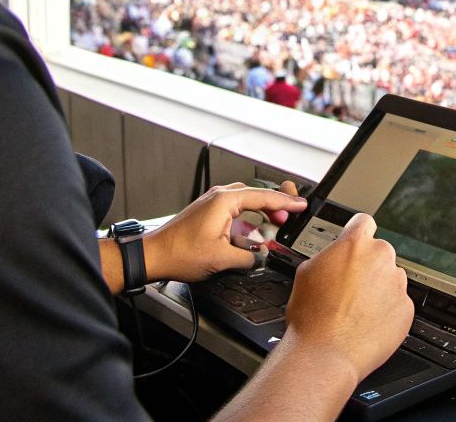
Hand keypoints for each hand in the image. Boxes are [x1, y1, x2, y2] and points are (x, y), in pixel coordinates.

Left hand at [144, 181, 306, 282]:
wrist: (153, 256)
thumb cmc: (179, 253)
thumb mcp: (221, 259)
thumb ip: (247, 258)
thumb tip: (259, 259)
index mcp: (224, 201)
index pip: (263, 197)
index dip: (285, 203)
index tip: (301, 205)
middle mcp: (218, 197)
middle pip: (255, 195)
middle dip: (275, 206)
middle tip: (291, 217)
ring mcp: (211, 204)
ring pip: (245, 202)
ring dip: (261, 213)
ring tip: (275, 225)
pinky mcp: (206, 213)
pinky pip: (234, 211)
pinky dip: (248, 219)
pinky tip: (252, 234)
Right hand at [283, 213, 412, 383]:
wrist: (326, 353)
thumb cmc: (311, 317)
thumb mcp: (306, 272)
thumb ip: (328, 256)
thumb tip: (333, 257)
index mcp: (355, 244)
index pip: (364, 222)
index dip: (357, 233)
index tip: (356, 243)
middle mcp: (381, 258)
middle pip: (379, 253)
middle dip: (367, 267)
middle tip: (348, 288)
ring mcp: (397, 283)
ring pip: (389, 278)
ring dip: (377, 289)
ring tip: (355, 310)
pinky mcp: (406, 308)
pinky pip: (397, 303)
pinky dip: (386, 310)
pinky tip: (366, 323)